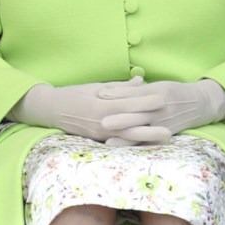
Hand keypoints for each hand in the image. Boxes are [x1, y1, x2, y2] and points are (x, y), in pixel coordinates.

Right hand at [9, 77, 165, 141]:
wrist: (52, 110)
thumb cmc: (74, 94)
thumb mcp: (96, 86)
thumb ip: (119, 87)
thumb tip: (141, 81)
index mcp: (100, 104)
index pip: (128, 103)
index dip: (146, 100)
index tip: (163, 97)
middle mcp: (102, 121)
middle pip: (132, 122)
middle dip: (152, 120)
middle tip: (172, 118)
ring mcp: (101, 133)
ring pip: (129, 135)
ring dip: (149, 136)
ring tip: (167, 135)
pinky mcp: (100, 140)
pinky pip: (121, 141)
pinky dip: (136, 141)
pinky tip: (149, 143)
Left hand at [101, 79, 224, 144]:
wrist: (199, 104)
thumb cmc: (172, 92)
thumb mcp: (155, 86)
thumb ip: (134, 89)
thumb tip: (107, 90)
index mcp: (155, 93)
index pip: (133, 94)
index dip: (117, 94)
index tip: (100, 94)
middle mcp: (159, 110)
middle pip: (136, 114)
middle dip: (119, 119)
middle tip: (101, 121)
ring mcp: (162, 124)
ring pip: (141, 132)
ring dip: (125, 138)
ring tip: (108, 143)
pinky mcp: (165, 134)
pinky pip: (149, 143)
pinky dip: (137, 147)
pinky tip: (126, 153)